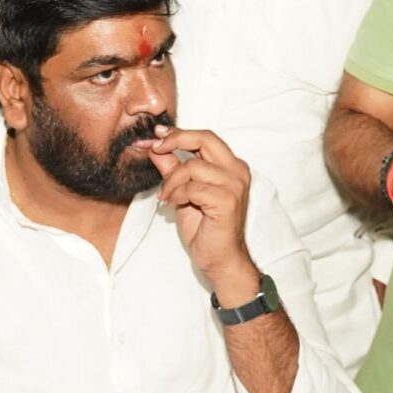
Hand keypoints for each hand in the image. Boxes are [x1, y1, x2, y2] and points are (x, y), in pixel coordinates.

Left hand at [147, 127, 257, 302]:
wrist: (220, 259)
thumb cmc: (205, 228)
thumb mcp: (183, 192)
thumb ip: (172, 168)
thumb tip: (155, 147)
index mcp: (231, 166)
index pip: (205, 137)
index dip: (179, 133)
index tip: (157, 135)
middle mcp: (237, 171)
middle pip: (204, 139)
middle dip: (175, 140)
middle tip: (155, 149)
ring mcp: (234, 185)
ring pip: (192, 167)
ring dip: (171, 181)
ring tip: (165, 197)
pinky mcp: (227, 200)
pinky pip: (192, 188)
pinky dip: (176, 195)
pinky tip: (172, 205)